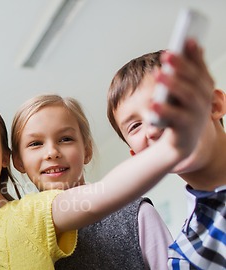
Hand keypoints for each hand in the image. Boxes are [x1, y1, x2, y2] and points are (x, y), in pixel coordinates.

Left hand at [152, 40, 213, 157]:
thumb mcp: (184, 91)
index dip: (194, 54)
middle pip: (193, 80)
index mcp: (203, 88)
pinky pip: (176, 118)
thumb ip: (186, 71)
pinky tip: (152, 103)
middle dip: (181, 66)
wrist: (180, 144)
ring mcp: (196, 115)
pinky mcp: (185, 129)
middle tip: (167, 55)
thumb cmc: (180, 112)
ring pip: (187, 96)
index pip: (199, 67)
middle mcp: (203, 100)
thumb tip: (190, 44)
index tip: (187, 39)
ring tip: (158, 74)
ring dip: (172, 84)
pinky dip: (164, 110)